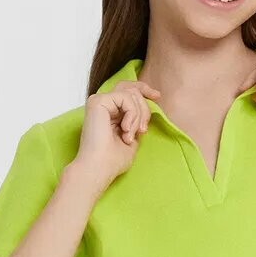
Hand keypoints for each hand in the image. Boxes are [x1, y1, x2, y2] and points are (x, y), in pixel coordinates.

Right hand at [72, 80, 161, 198]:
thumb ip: (136, 123)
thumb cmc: (112, 160)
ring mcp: (99, 101)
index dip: (144, 89)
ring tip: (131, 135)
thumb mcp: (132, 139)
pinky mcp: (98, 101)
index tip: (157, 96)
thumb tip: (145, 112)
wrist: (99, 168)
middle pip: (130, 88)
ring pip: (131, 93)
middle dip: (144, 105)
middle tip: (143, 129)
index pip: (127, 91)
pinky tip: (125, 130)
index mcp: (109, 112)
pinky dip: (132, 114)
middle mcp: (103, 104)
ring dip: (138, 116)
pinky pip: (125, 97)